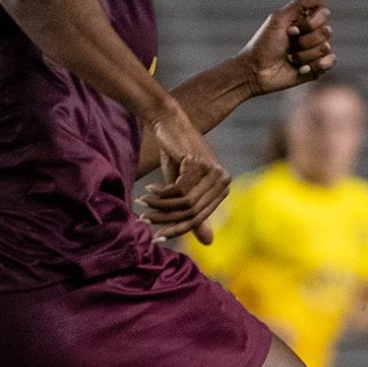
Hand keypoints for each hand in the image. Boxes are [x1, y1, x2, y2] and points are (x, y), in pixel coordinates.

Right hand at [137, 103, 229, 242]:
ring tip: (144, 204)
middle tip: (145, 221)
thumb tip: (209, 243)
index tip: (157, 237)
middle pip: (193, 213)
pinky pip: (177, 191)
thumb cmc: (177, 155)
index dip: (178, 229)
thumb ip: (195, 212)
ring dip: (160, 207)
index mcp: (223, 187)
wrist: (169, 122)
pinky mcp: (198, 164)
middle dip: (166, 220)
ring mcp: (213, 172)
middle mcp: (223, 180)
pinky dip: (160, 194)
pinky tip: (149, 190)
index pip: (200, 217)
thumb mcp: (184, 186)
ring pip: (184, 204)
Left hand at [239, 0, 333, 93]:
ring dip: (304, 55)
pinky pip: (330, 62)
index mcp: (303, 20)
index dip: (310, 23)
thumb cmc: (264, 44)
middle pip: (326, 32)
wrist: (256, 71)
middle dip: (305, 41)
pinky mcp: (319, 67)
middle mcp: (312, 34)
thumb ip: (302, 4)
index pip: (323, 13)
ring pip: (326, 48)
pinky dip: (314, 66)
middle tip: (289, 44)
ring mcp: (316, 51)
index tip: (291, 29)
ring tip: (290, 58)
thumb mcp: (279, 19)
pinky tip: (301, 69)